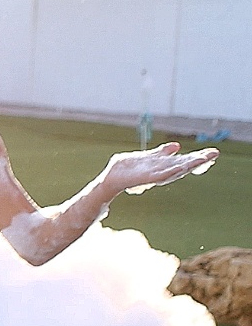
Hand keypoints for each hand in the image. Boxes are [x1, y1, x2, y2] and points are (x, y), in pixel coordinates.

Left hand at [102, 142, 217, 194]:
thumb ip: (161, 153)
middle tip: (214, 154)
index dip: (197, 157)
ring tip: (202, 159)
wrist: (111, 178)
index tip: (213, 152)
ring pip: (174, 169)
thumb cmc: (128, 169)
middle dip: (198, 160)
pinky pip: (159, 175)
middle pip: (183, 165)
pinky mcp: (144, 179)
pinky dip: (169, 171)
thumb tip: (177, 146)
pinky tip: (179, 167)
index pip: (183, 160)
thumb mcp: (147, 157)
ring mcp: (153, 175)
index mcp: (162, 165)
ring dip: (188, 165)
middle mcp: (161, 171)